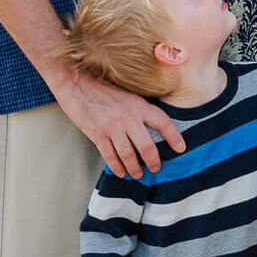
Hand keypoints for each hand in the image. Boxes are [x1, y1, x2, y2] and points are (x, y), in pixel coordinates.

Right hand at [52, 63, 185, 178]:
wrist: (76, 83)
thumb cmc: (101, 88)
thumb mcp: (126, 94)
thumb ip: (138, 110)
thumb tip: (151, 128)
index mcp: (138, 105)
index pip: (162, 122)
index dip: (174, 137)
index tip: (181, 148)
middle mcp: (127, 117)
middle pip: (146, 146)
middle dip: (153, 161)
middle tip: (156, 168)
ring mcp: (111, 126)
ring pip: (128, 155)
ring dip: (135, 168)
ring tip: (138, 174)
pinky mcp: (97, 134)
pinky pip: (110, 156)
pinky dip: (117, 167)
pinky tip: (121, 172)